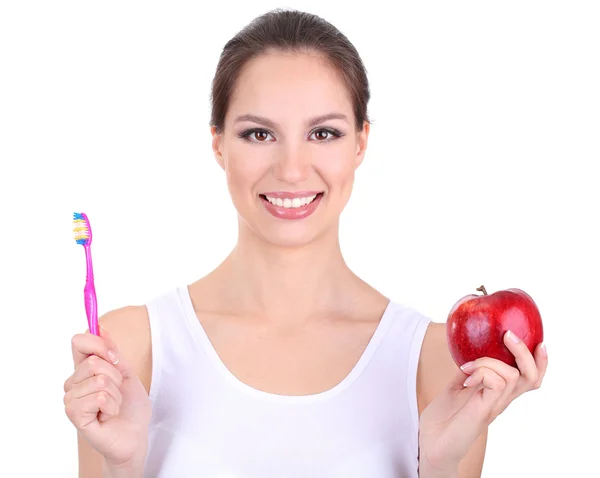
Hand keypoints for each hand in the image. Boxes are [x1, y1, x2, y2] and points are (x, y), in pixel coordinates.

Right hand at [63, 326, 150, 469]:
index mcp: (84, 369)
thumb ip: (111, 351)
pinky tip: (108, 415)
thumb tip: (99, 326)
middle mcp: (73, 383)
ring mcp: (72, 399)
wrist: (135, 434)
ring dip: (116, 394)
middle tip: (118, 391)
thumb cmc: (130, 406)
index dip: (98, 343)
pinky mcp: (75, 415)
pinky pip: (99, 397)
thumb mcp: (126, 372)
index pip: (79, 341)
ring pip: (100, 380)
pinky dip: (112, 406)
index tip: (114, 355)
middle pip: (94, 362)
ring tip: (113, 406)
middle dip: (116, 376)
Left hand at [418, 331, 547, 473]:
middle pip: (532, 377)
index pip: (530, 379)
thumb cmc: (442, 419)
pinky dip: (482, 371)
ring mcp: (494, 406)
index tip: (539, 341)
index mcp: (498, 394)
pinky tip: (466, 378)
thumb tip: (469, 352)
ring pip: (512, 375)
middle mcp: (501, 400)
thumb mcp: (455, 387)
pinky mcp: (484, 411)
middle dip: (525, 352)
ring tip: (468, 366)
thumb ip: (467, 371)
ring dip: (489, 360)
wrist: (431, 444)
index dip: (540, 361)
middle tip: (508, 336)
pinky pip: (496, 382)